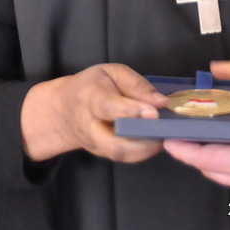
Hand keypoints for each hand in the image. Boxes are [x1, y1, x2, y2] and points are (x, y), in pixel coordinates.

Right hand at [21, 63, 167, 162]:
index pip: (107, 106)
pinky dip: (141, 152)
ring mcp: (92, 142)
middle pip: (111, 142)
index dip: (131, 111)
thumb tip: (160, 102)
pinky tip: (154, 141)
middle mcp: (87, 124)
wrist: (65, 108)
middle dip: (141, 141)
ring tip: (162, 137)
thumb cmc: (94, 85)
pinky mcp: (100, 153)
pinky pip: (123, 156)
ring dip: (145, 149)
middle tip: (163, 132)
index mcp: (88, 95)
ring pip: (118, 154)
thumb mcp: (113, 73)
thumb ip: (136, 85)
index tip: (154, 113)